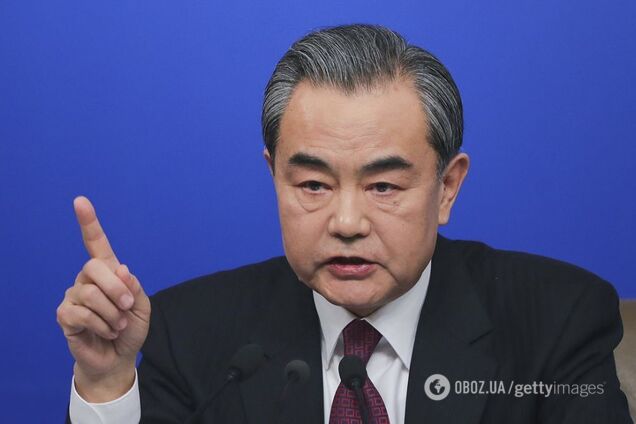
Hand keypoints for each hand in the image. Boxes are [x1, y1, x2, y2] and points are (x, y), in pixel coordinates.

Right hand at [56, 196, 150, 401]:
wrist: (119, 357)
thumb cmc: (130, 328)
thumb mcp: (142, 306)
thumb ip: (134, 287)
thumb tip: (120, 269)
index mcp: (107, 271)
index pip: (96, 243)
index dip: (88, 222)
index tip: (80, 201)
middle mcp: (87, 279)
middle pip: (94, 267)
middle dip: (116, 289)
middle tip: (128, 307)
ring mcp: (74, 296)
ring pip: (91, 294)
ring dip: (113, 313)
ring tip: (118, 325)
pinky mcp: (65, 315)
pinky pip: (82, 314)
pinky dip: (102, 325)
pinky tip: (106, 332)